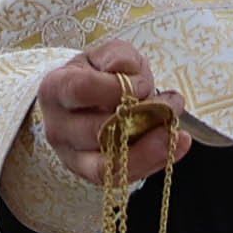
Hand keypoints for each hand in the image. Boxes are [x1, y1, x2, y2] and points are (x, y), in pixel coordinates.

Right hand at [31, 44, 193, 199]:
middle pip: (96, 131)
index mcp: (56, 88)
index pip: (81, 90)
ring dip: (150, 147)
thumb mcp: (108, 55)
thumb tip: (131, 79)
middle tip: (173, 103)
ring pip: (109, 163)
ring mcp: (72, 156)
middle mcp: (58, 126)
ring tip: (177, 131)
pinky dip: (153, 162)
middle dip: (141, 118)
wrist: (88, 100)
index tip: (144, 84)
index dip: (115, 88)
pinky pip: (122, 176)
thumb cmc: (98, 74)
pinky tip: (176, 145)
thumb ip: (119, 58)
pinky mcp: (92, 174)